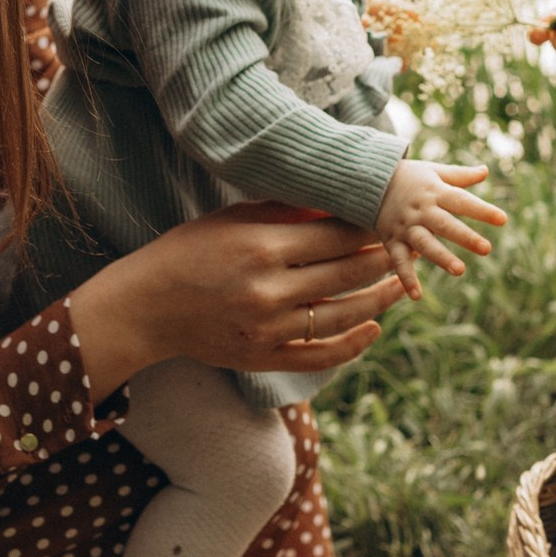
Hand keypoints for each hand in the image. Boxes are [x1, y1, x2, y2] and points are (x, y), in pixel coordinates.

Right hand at [69, 203, 408, 395]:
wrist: (146, 306)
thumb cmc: (190, 251)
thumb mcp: (233, 218)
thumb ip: (287, 211)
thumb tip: (340, 200)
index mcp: (262, 247)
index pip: (337, 236)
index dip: (371, 229)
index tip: (392, 220)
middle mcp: (268, 289)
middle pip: (347, 273)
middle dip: (384, 259)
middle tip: (409, 247)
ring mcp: (267, 328)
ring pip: (342, 315)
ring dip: (379, 300)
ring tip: (401, 286)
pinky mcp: (263, 356)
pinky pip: (320, 355)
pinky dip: (353, 344)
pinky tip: (374, 327)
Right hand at [372, 161, 508, 298]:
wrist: (367, 179)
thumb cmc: (408, 176)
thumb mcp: (433, 171)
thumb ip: (460, 175)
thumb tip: (486, 171)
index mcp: (435, 192)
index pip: (461, 201)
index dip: (482, 210)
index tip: (503, 219)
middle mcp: (421, 211)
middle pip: (445, 224)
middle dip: (465, 236)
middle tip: (487, 249)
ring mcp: (405, 227)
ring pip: (424, 243)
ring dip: (441, 257)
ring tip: (459, 270)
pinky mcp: (392, 241)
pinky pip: (399, 261)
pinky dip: (406, 278)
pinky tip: (417, 296)